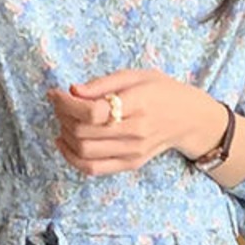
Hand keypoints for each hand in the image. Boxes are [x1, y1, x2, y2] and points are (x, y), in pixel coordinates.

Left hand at [47, 69, 229, 175]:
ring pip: (84, 152)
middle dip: (62, 117)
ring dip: (65, 135)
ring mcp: (133, 152)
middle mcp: (136, 132)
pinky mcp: (130, 164)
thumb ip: (104, 83)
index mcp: (138, 104)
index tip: (55, 94)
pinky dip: (72, 158)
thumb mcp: (136, 75)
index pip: (93, 112)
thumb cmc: (161, 92)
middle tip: (59, 104)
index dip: (66, 103)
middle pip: (84, 132)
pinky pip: (92, 169)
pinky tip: (64, 143)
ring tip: (63, 121)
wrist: (189, 119)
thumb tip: (72, 91)